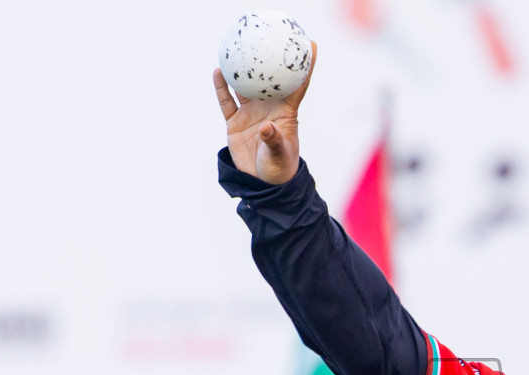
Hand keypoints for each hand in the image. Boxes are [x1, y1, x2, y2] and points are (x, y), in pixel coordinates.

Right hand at [214, 40, 317, 184]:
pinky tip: (218, 72)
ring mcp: (251, 113)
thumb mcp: (278, 155)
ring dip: (243, 70)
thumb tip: (265, 126)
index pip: (297, 85)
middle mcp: (269, 108)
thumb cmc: (278, 168)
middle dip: (272, 59)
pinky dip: (222, 88)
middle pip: (271, 79)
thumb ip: (273, 140)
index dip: (305, 65)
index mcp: (285, 112)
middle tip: (271, 37)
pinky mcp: (236, 123)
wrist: (262, 184)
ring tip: (238, 49)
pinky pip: (227, 101)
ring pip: (246, 86)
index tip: (310, 44)